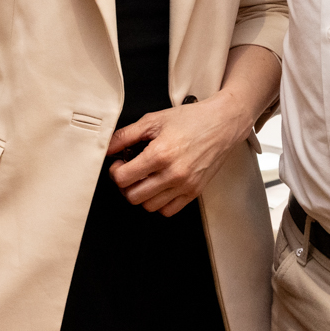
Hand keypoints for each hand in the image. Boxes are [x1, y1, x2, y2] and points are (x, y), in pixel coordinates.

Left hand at [107, 96, 254, 215]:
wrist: (222, 124)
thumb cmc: (192, 120)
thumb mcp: (153, 120)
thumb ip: (126, 135)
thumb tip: (107, 147)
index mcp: (160, 154)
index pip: (123, 179)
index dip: (115, 171)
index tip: (119, 164)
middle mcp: (173, 173)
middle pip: (133, 196)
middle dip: (126, 185)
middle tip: (130, 172)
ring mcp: (185, 185)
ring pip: (149, 206)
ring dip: (142, 195)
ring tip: (145, 179)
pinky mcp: (194, 192)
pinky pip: (169, 210)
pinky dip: (159, 203)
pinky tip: (159, 187)